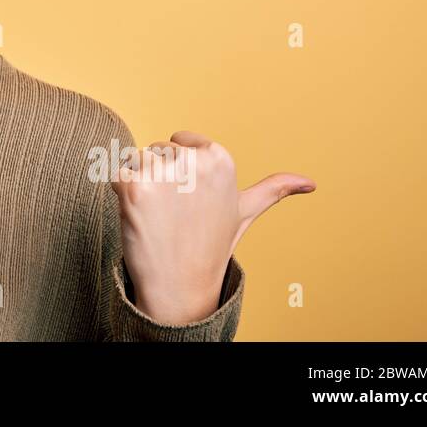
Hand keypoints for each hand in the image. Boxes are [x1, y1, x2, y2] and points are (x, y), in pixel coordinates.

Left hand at [111, 130, 314, 324]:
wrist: (180, 285)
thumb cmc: (209, 245)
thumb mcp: (243, 212)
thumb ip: (273, 190)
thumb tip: (311, 183)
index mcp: (219, 158)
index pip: (180, 141)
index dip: (179, 172)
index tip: (192, 201)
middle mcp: (193, 161)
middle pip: (157, 150)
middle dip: (159, 177)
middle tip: (175, 214)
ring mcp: (162, 172)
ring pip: (136, 159)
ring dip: (138, 184)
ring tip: (159, 216)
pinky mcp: (133, 184)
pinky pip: (115, 172)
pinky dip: (119, 192)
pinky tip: (138, 217)